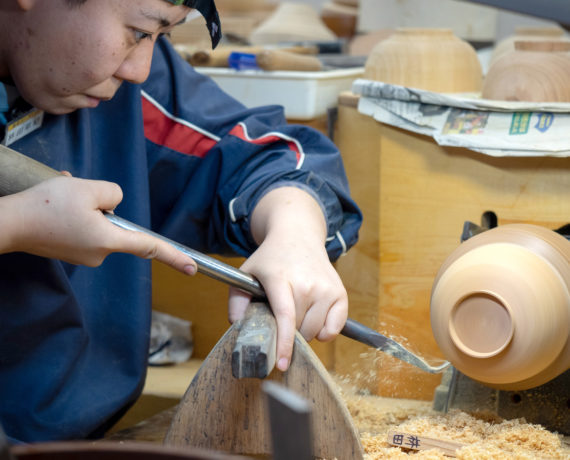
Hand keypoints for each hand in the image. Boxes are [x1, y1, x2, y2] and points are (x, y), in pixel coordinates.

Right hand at [0, 176, 196, 273]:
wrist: (6, 224)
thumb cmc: (46, 206)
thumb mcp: (88, 188)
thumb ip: (113, 194)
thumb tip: (114, 205)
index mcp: (109, 241)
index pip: (149, 247)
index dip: (174, 256)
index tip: (193, 268)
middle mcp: (100, 254)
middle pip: (115, 221)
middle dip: (99, 203)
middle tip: (75, 194)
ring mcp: (84, 255)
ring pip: (97, 221)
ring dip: (85, 205)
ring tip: (61, 199)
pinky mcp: (70, 250)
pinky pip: (83, 226)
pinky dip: (75, 213)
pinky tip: (56, 207)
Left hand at [228, 187, 347, 370]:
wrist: (298, 235)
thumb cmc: (271, 259)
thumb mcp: (247, 272)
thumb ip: (236, 301)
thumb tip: (238, 327)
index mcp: (281, 278)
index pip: (285, 317)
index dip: (284, 344)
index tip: (281, 364)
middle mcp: (307, 283)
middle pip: (299, 329)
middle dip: (287, 335)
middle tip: (280, 319)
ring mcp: (326, 288)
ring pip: (315, 331)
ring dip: (304, 333)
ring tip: (296, 315)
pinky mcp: (340, 292)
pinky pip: (334, 328)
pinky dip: (325, 332)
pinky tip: (313, 319)